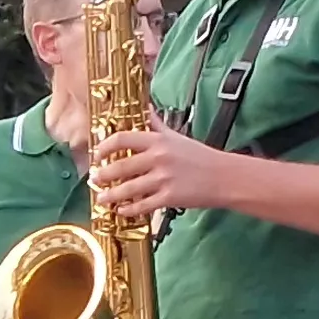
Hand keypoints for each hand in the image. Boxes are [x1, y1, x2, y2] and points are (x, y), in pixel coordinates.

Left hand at [91, 125, 230, 217]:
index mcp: (158, 141)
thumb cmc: (200, 156)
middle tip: (95, 179)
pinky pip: (143, 205)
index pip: (123, 139)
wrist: (224, 177)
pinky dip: (129, 209)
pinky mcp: (169, 198)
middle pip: (120, 166)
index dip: (105, 146)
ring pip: (128, 189)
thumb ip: (156, 124)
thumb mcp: (177, 136)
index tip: (97, 153)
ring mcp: (163, 179)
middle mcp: (158, 158)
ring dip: (111, 195)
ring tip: (101, 198)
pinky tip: (122, 211)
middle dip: (103, 174)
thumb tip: (146, 107)